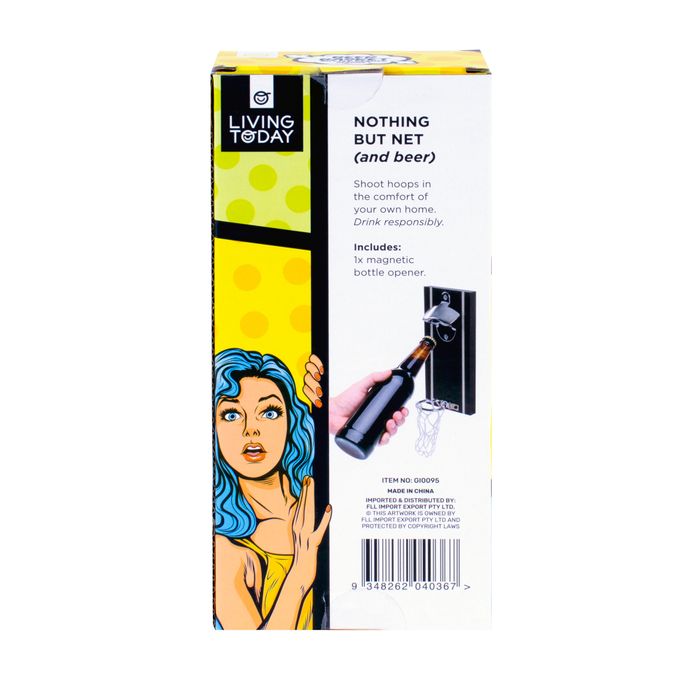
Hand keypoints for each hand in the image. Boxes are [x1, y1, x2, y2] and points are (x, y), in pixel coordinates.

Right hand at [289, 476, 331, 593]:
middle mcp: (299, 530)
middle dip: (306, 491)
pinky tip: (328, 509)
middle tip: (309, 477)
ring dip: (310, 500)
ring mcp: (305, 537)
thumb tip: (308, 516)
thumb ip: (304, 528)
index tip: (306, 480)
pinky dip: (324, 519)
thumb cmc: (303, 559)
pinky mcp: (312, 545)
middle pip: (303, 507)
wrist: (297, 577)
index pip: (299, 507)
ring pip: (307, 514)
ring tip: (312, 486)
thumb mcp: (302, 540)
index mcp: (297, 528)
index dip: (303, 493)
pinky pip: (319, 530)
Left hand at [303, 355, 408, 446]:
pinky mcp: (368, 437)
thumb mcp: (362, 386)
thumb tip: (389, 372)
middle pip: (396, 422)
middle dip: (400, 420)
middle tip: (397, 415)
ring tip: (390, 423)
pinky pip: (380, 442)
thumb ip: (375, 377)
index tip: (403, 409)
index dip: (402, 411)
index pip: (396, 410)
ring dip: (395, 429)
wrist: (333, 412)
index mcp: (379, 406)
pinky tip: (384, 436)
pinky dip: (385, 440)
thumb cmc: (345, 399)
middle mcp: (378, 418)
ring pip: (391, 432)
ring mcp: (373, 428)